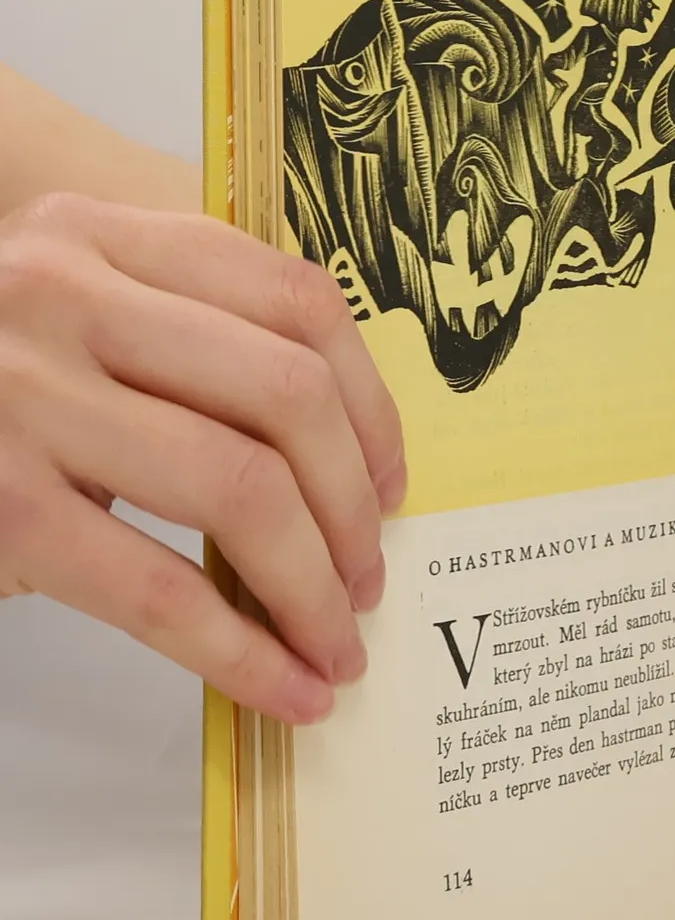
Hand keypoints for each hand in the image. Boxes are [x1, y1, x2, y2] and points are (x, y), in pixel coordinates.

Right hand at [0, 193, 404, 720]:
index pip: (298, 300)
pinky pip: (158, 587)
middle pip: (287, 398)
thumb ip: (188, 344)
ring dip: (313, 584)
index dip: (372, 408)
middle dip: (354, 507)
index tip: (393, 485)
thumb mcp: (74, 319)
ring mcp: (21, 395)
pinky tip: (284, 685)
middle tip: (368, 578)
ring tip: (333, 637)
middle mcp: (60, 292)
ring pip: (241, 487)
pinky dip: (241, 650)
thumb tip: (349, 467)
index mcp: (101, 234)